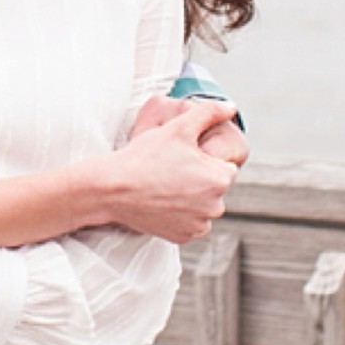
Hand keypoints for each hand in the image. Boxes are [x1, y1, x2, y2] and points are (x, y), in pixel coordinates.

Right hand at [96, 97, 241, 242]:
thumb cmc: (146, 156)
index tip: (181, 157)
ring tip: (164, 185)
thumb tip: (231, 107)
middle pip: (214, 188)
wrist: (113, 188)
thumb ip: (209, 112)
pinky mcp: (183, 237)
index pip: (224, 166)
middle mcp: (215, 207)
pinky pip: (190, 223)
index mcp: (220, 179)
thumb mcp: (178, 127)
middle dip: (199, 179)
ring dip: (191, 198)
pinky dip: (180, 215)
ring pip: (203, 206)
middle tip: (170, 170)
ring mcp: (198, 225)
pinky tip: (162, 202)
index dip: (203, 159)